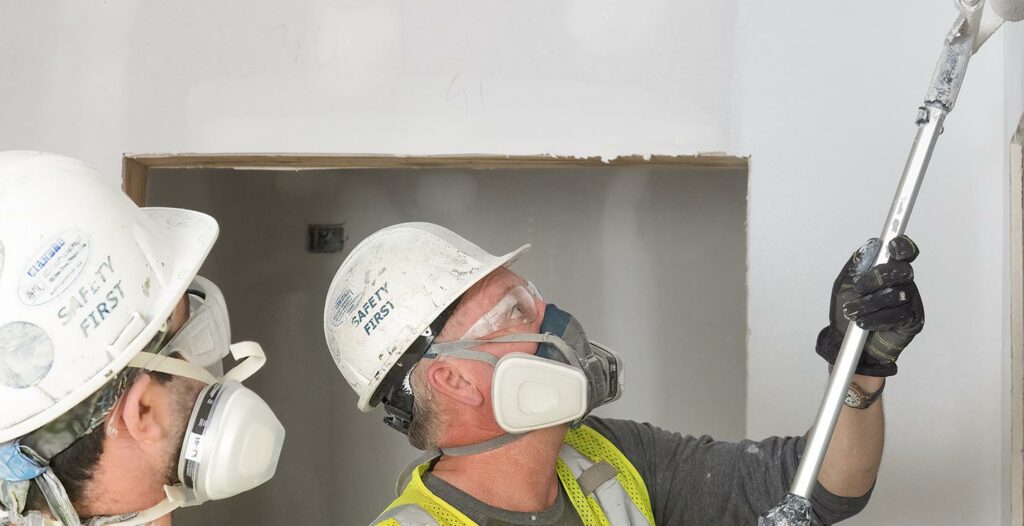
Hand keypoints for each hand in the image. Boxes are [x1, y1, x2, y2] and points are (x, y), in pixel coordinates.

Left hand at [815, 236, 924, 376]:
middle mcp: (904, 282)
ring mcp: (910, 301)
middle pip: (902, 271)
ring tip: (852, 312)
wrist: (845, 339)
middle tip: (858, 288)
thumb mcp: (844, 283)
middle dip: (877, 278)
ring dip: (870, 303)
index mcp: (889, 269)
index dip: (903, 247)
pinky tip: (863, 324)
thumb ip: (857, 264)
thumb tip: (873, 244)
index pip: (905, 252)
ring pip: (897, 295)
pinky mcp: (912, 321)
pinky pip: (899, 315)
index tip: (891, 247)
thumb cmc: (848, 307)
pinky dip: (876, 319)